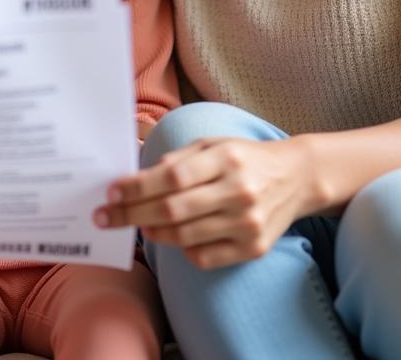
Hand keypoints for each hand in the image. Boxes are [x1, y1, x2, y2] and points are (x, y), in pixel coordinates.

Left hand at [94, 136, 315, 268]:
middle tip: (105, 216)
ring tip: (136, 224)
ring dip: (152, 231)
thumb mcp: (213, 144)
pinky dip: (182, 249)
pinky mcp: (252, 248)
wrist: (295, 178)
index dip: (137, 187)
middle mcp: (237, 191)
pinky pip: (205, 256)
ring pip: (185, 236)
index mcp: (225, 159)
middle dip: (132, 214)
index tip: (111, 192)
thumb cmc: (244, 157)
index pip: (172, 177)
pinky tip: (172, 236)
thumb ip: (178, 159)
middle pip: (173, 209)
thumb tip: (140, 176)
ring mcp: (246, 223)